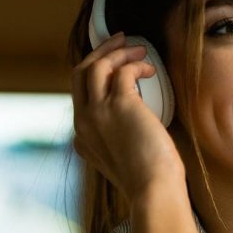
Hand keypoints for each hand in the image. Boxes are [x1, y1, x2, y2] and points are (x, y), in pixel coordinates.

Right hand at [71, 33, 185, 201]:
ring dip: (117, 52)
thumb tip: (140, 124)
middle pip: (80, 73)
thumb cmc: (150, 181)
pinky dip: (136, 65)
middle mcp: (83, 122)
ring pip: (96, 66)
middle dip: (100, 52)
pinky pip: (122, 71)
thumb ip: (122, 141)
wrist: (153, 191)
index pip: (80, 94)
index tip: (113, 63)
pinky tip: (150, 70)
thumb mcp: (125, 159)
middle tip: (120, 41)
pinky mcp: (119, 106)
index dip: (95, 73)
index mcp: (82, 137)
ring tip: (139, 49)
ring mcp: (97, 113)